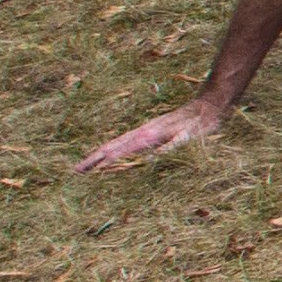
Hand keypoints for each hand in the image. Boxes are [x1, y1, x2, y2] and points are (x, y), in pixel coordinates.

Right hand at [79, 97, 227, 172]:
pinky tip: (111, 159)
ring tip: (86, 168)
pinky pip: (129, 146)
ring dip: (101, 157)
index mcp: (146, 136)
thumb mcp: (188, 136)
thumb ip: (172, 145)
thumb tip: (152, 156)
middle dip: (92, 161)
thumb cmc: (199, 124)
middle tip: (74, 173)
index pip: (115, 150)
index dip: (99, 162)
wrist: (207, 108)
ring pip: (117, 146)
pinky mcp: (152, 136)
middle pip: (111, 148)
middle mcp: (141, 134)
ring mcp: (145, 134)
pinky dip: (116, 153)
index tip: (82, 172)